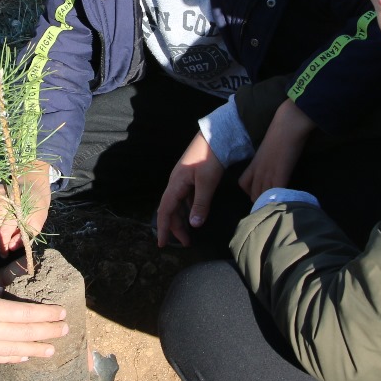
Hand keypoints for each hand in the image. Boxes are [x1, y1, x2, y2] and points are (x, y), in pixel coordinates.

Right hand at [0, 163, 51, 255]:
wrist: (34, 185)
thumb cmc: (36, 207)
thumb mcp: (37, 223)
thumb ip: (26, 236)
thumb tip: (12, 247)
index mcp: (18, 209)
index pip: (5, 231)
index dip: (4, 245)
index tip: (4, 254)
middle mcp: (5, 200)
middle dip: (0, 236)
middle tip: (6, 240)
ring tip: (0, 227)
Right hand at [0, 283, 66, 364]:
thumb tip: (3, 297)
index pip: (27, 314)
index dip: (47, 315)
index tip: (62, 313)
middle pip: (27, 333)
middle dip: (49, 332)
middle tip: (66, 330)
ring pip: (17, 351)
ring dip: (37, 350)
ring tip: (51, 350)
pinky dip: (14, 358)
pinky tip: (24, 357)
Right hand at [156, 132, 225, 247]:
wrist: (217, 136)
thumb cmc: (210, 157)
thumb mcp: (207, 183)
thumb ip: (200, 204)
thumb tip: (194, 224)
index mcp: (176, 184)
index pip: (165, 210)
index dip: (163, 228)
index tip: (162, 244)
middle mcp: (176, 182)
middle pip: (170, 209)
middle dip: (175, 227)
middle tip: (186, 243)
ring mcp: (183, 179)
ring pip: (178, 204)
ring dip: (182, 219)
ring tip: (191, 233)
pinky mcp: (192, 177)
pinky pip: (186, 198)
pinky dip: (189, 209)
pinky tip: (197, 215)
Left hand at [238, 99, 313, 200]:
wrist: (288, 124)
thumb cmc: (281, 131)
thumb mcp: (268, 148)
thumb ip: (267, 158)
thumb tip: (274, 163)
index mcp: (254, 163)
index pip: (243, 184)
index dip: (250, 191)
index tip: (259, 193)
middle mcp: (259, 171)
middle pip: (253, 194)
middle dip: (260, 201)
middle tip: (270, 203)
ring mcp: (268, 173)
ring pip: (263, 197)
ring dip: (269, 203)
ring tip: (277, 206)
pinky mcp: (280, 174)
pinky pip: (276, 193)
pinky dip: (280, 199)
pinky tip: (286, 201)